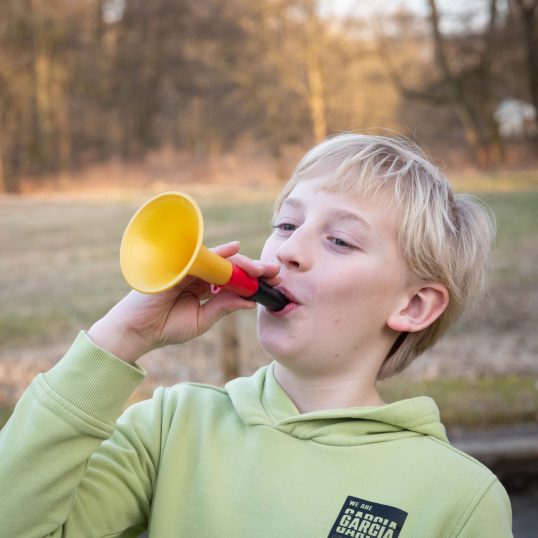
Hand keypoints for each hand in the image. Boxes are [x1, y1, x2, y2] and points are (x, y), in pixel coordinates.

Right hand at [88, 242, 280, 363]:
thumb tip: (252, 300)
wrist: (137, 332)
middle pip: (231, 268)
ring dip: (242, 263)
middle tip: (274, 273)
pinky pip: (201, 256)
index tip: (274, 283)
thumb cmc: (166, 327)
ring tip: (261, 268)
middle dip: (254, 269)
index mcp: (205, 289)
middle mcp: (199, 276)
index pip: (233, 281)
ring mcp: (188, 269)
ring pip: (220, 261)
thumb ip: (224, 307)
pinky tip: (235, 249)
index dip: (253, 280)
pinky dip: (218, 252)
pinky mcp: (178, 265)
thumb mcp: (202, 320)